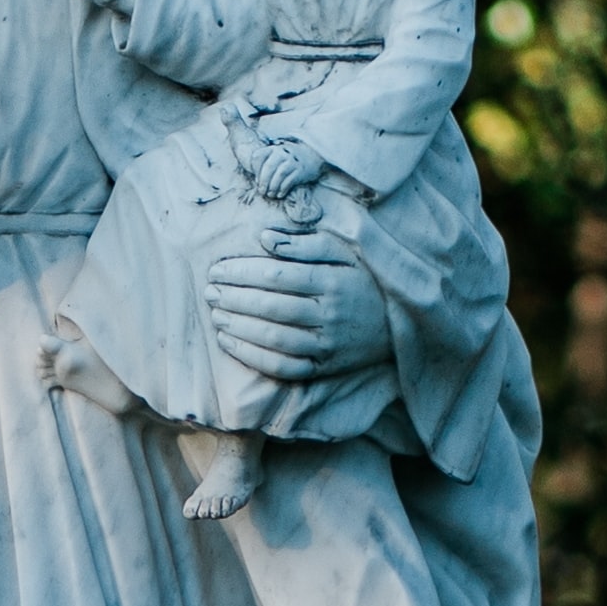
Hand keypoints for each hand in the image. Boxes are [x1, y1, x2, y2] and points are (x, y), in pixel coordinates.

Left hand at [203, 226, 384, 393]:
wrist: (397, 324)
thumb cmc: (362, 280)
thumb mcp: (343, 252)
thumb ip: (305, 243)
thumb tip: (265, 238)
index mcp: (334, 281)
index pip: (278, 276)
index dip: (243, 273)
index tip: (218, 269)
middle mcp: (331, 315)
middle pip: (272, 307)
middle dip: (234, 299)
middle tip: (210, 291)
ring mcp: (327, 345)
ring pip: (274, 338)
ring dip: (238, 327)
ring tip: (215, 315)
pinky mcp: (323, 368)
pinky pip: (282, 367)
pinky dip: (252, 356)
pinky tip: (229, 342)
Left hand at [235, 118, 326, 215]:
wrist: (309, 156)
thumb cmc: (284, 161)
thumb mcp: (272, 156)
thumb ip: (260, 163)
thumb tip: (255, 179)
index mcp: (270, 149)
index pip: (257, 157)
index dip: (255, 170)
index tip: (256, 180)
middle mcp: (281, 153)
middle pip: (269, 167)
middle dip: (263, 182)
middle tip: (262, 191)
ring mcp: (291, 161)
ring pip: (279, 175)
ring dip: (273, 187)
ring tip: (270, 194)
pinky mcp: (299, 170)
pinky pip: (289, 181)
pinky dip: (282, 189)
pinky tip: (279, 194)